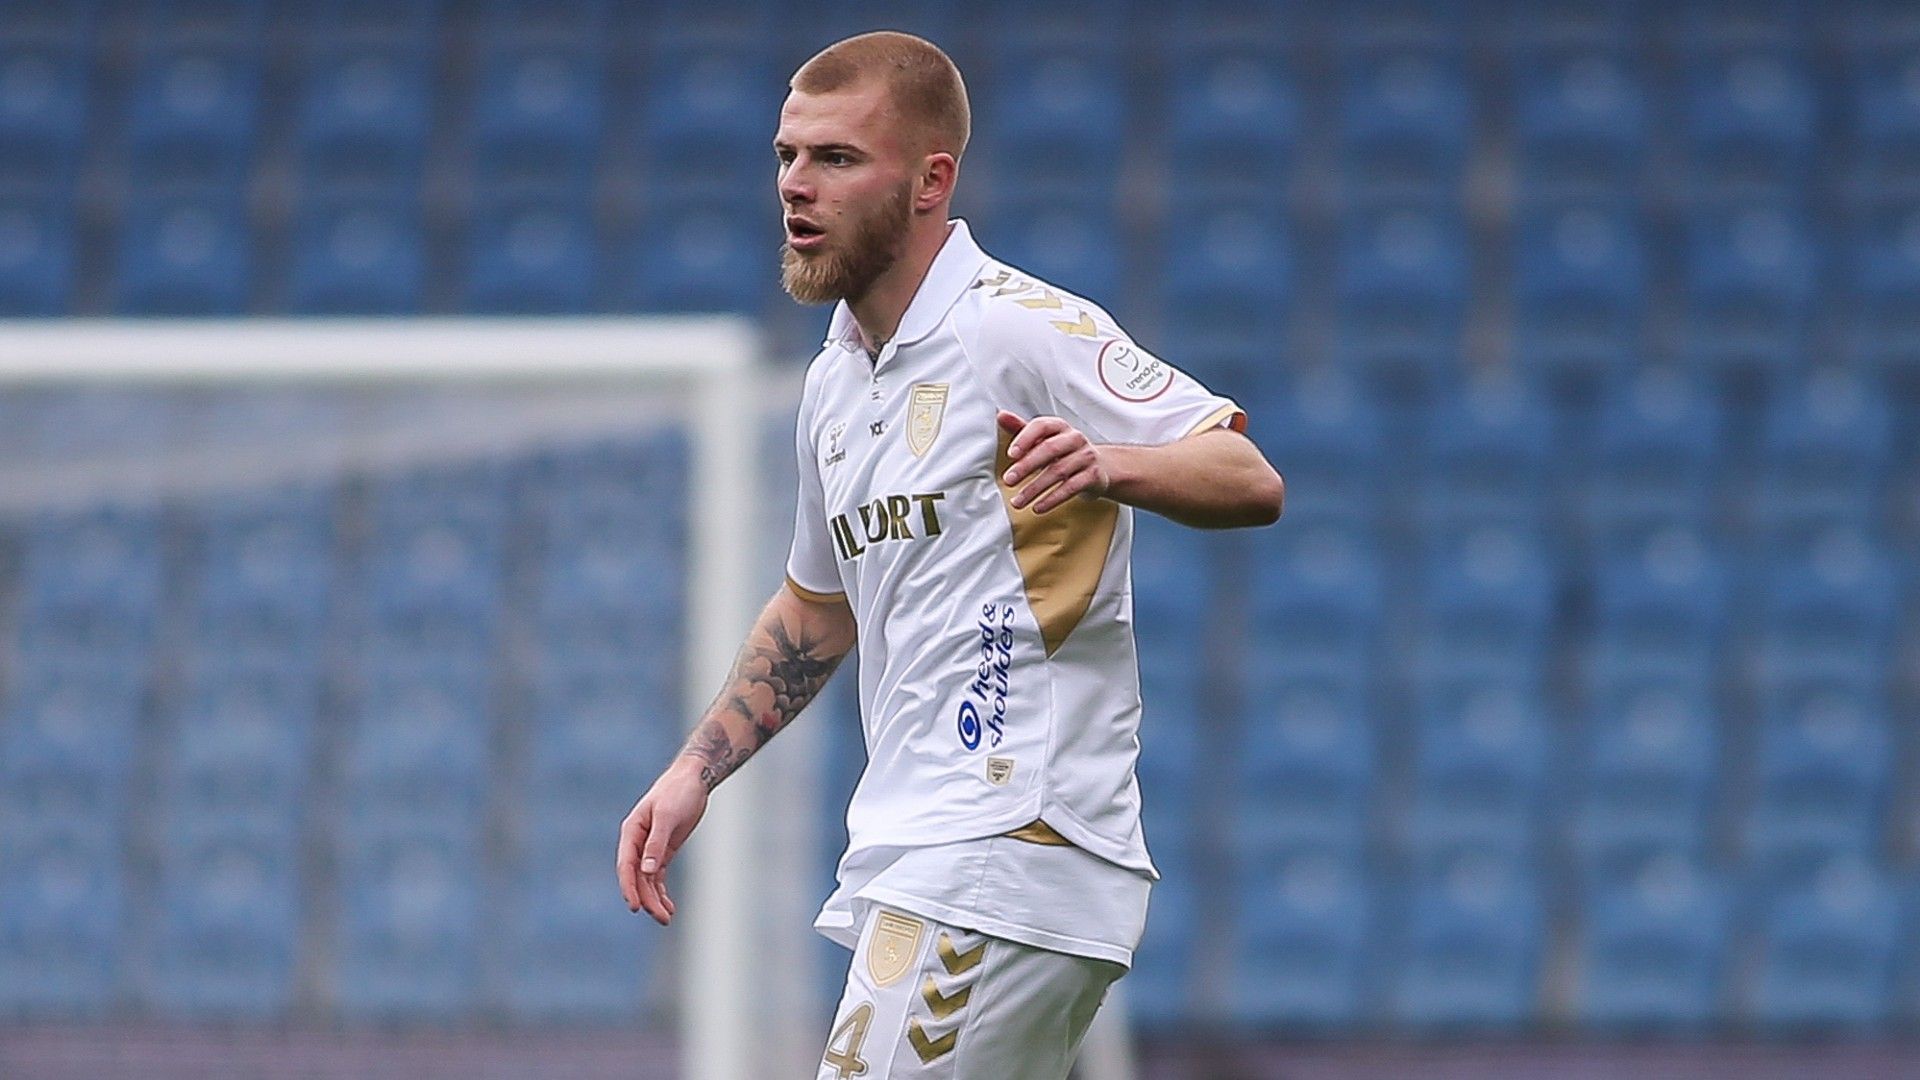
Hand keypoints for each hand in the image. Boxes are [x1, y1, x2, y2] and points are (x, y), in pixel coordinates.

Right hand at [616, 761, 709, 924]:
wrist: (693, 779)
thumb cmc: (678, 792)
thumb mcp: (667, 816)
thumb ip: (656, 844)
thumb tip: (646, 871)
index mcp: (631, 832)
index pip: (626, 865)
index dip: (629, 887)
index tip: (635, 906)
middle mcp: (637, 843)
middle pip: (637, 877)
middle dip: (647, 898)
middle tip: (660, 918)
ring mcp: (650, 848)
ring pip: (648, 880)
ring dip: (655, 899)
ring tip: (666, 918)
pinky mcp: (663, 851)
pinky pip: (658, 877)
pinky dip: (662, 892)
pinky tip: (669, 907)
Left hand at [997, 411, 1110, 513]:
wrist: (1100, 466)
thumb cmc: (1064, 451)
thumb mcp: (1044, 439)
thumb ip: (1022, 429)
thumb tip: (1001, 416)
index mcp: (1060, 426)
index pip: (1041, 426)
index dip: (1025, 439)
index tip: (1010, 454)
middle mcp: (1075, 438)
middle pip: (1049, 449)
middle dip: (1026, 466)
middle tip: (1009, 480)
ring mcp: (1086, 457)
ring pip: (1058, 472)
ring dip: (1034, 489)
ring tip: (1017, 501)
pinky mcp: (1092, 476)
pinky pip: (1070, 488)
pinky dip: (1052, 499)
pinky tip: (1037, 507)